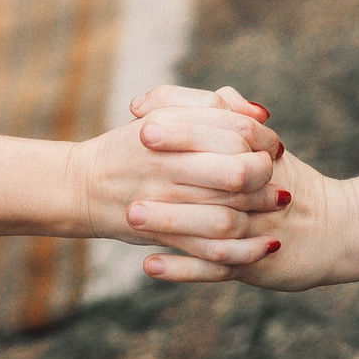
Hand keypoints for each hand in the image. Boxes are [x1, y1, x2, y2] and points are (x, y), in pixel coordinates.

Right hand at [64, 93, 282, 262]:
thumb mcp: (162, 113)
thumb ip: (209, 106)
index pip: (233, 130)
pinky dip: (243, 251)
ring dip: (260, 211)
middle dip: (265, 174)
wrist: (81, 186)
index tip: (273, 144)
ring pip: (227, 213)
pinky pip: (210, 250)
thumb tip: (259, 114)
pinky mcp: (161, 236)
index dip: (262, 137)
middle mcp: (166, 165)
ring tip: (277, 204)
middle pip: (235, 171)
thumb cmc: (131, 147)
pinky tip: (266, 245)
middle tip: (276, 173)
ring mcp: (163, 203)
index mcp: (168, 128)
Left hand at [127, 89, 351, 291]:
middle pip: (215, 175)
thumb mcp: (272, 148)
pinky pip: (216, 268)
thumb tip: (214, 94)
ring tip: (131, 215)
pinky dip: (183, 268)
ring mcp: (256, 230)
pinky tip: (150, 264)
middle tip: (128, 163)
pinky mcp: (254, 264)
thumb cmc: (293, 183)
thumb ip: (240, 118)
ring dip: (171, 220)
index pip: (222, 133)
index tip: (141, 122)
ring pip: (213, 225)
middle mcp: (258, 191)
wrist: (340, 231)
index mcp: (260, 156)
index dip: (182, 127)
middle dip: (171, 168)